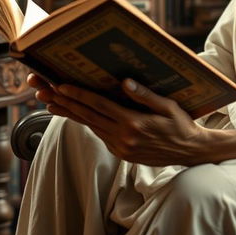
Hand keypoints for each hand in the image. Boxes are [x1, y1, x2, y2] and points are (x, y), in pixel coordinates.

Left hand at [33, 77, 208, 166]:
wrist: (190, 152)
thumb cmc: (181, 124)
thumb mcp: (168, 106)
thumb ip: (145, 95)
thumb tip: (125, 82)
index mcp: (133, 123)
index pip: (100, 106)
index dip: (79, 95)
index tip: (61, 86)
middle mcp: (123, 137)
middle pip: (88, 117)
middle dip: (65, 103)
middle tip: (45, 92)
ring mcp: (121, 147)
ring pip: (91, 126)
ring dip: (71, 113)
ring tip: (52, 102)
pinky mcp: (121, 153)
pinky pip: (100, 134)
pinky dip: (86, 123)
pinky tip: (77, 114)